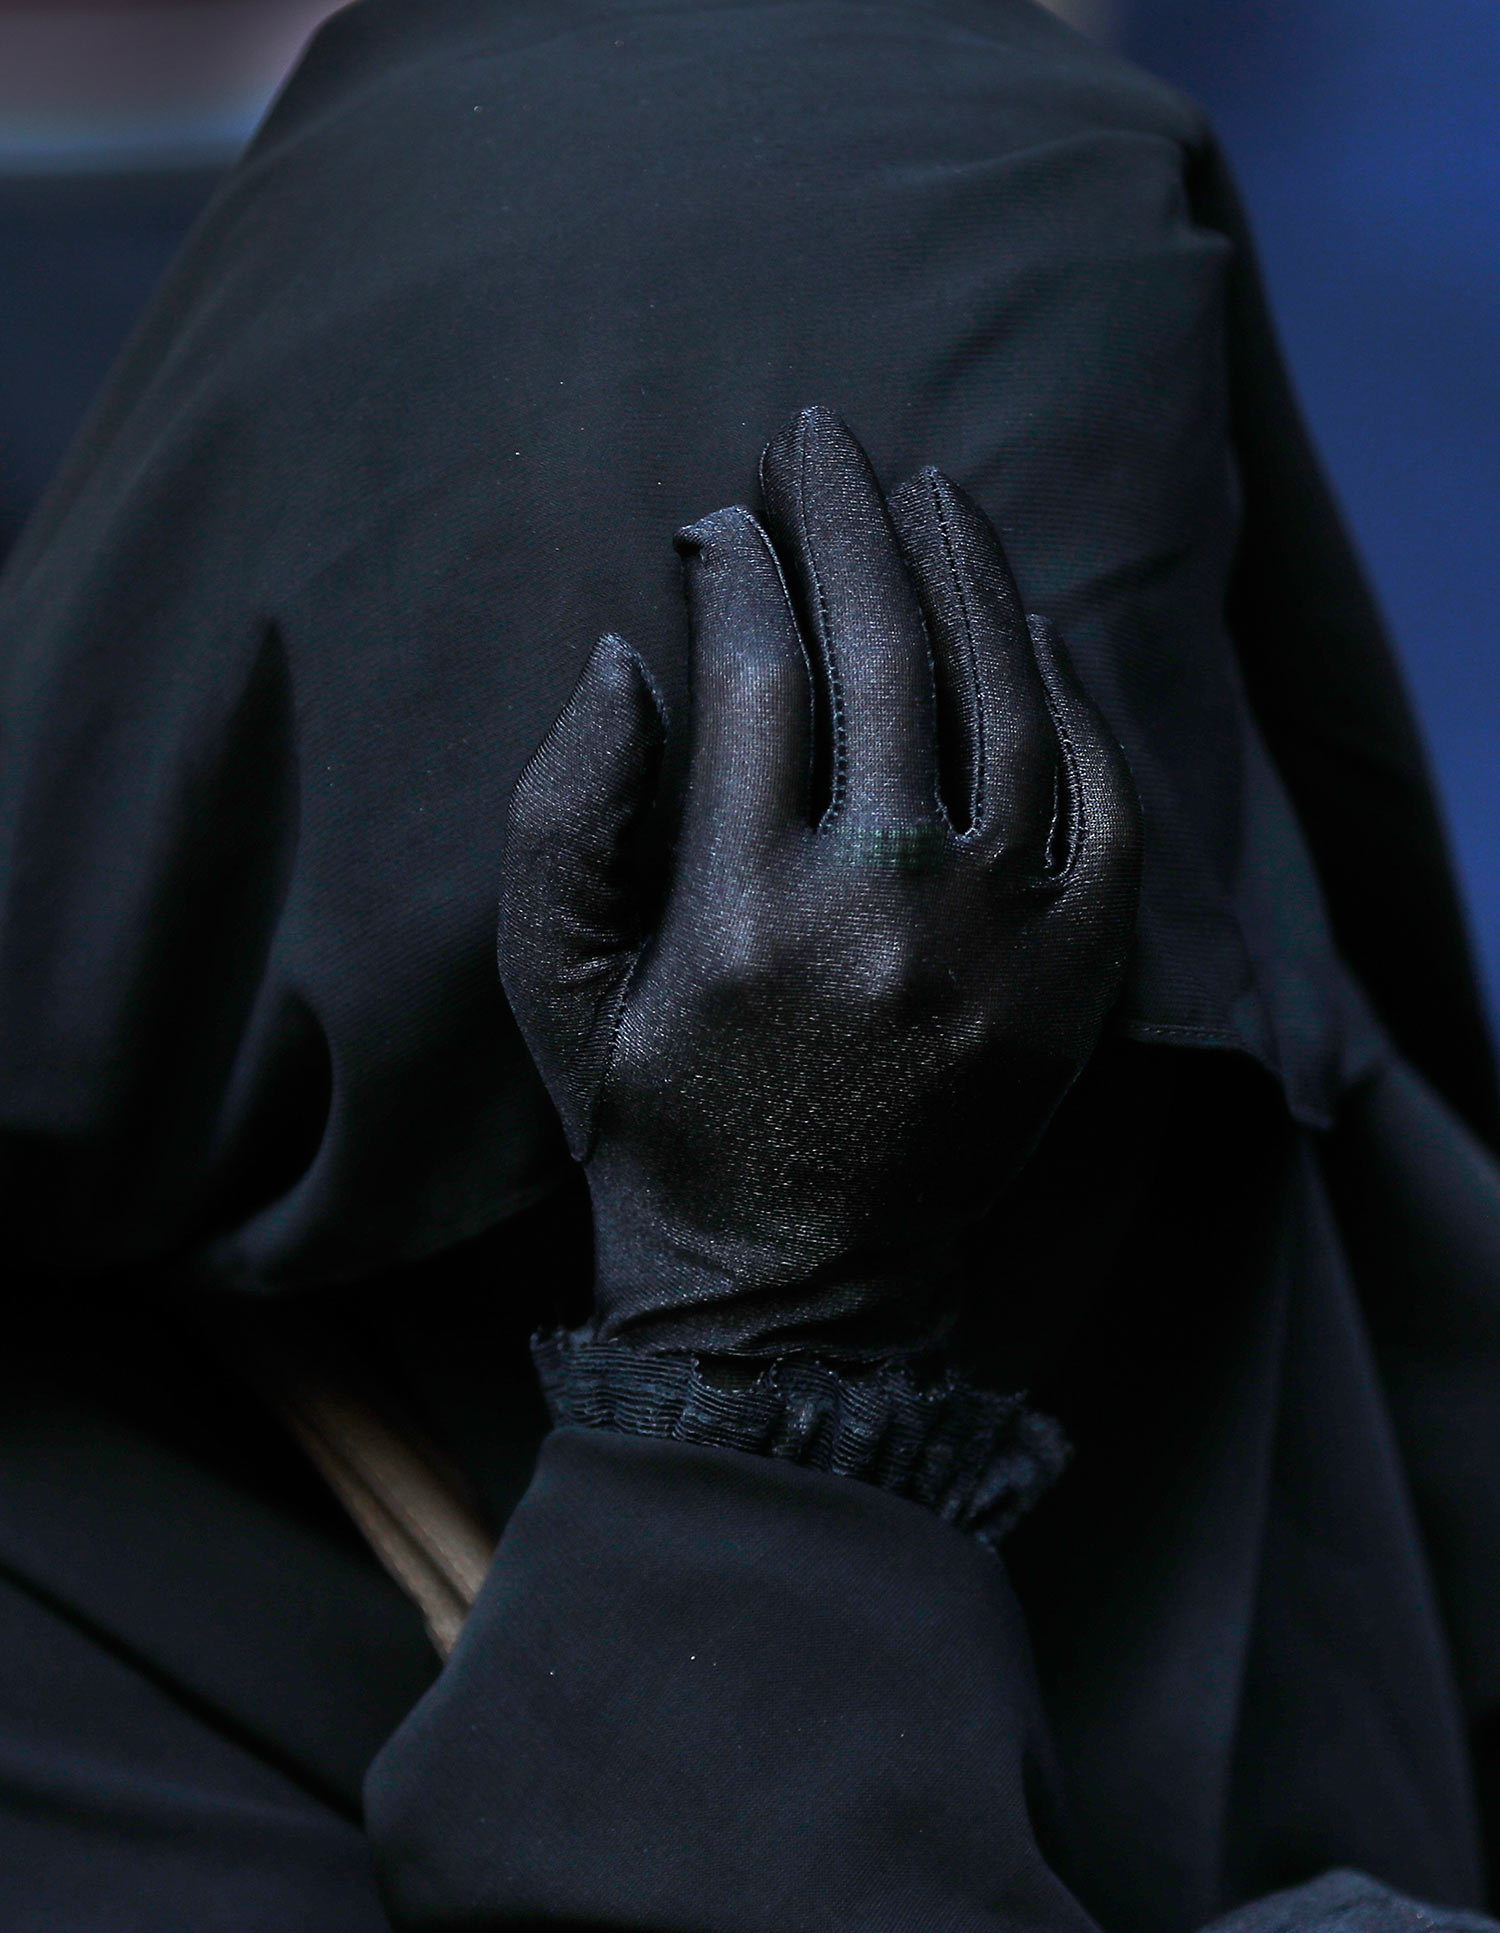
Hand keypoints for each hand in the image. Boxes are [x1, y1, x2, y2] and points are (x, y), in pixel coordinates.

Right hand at [499, 407, 1139, 1356]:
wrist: (794, 1286)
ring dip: (968, 573)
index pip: (760, 673)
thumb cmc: (653, 1121)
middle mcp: (884, 914)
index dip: (744, 567)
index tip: (725, 520)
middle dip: (849, 519)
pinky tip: (1029, 622)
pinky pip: (1097, 796)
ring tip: (934, 491)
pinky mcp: (1078, 980)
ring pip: (1007, 703)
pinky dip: (1069, 693)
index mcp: (739, 911)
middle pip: (887, 655)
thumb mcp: (549, 986)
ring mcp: (1002, 946)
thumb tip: (632, 647)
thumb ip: (565, 814)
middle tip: (824, 434)